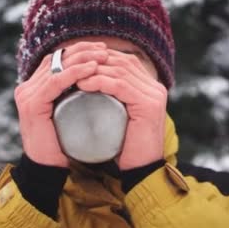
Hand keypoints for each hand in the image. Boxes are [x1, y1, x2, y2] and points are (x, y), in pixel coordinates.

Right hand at [14, 42, 108, 166]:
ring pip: (56, 66)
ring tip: (103, 57)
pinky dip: (75, 73)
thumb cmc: (64, 143)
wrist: (49, 168)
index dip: (79, 50)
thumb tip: (99, 80)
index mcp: (34, 87)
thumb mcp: (70, 113)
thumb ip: (74, 96)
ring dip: (82, 58)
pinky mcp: (32, 105)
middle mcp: (27, 88)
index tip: (102, 49)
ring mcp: (27, 95)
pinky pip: (55, 82)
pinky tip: (91, 69)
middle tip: (105, 50)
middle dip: (82, 50)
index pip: (56, 59)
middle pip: (55, 58)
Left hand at [76, 49, 166, 169]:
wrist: (141, 170)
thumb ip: (111, 99)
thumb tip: (85, 83)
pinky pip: (121, 86)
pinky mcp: (149, 105)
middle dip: (95, 60)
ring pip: (121, 70)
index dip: (100, 58)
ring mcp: (154, 95)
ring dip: (94, 69)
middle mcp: (156, 87)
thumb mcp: (118, 116)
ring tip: (73, 75)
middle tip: (72, 66)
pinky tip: (83, 84)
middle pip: (123, 62)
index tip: (77, 63)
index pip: (125, 61)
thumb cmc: (126, 146)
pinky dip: (100, 82)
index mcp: (150, 87)